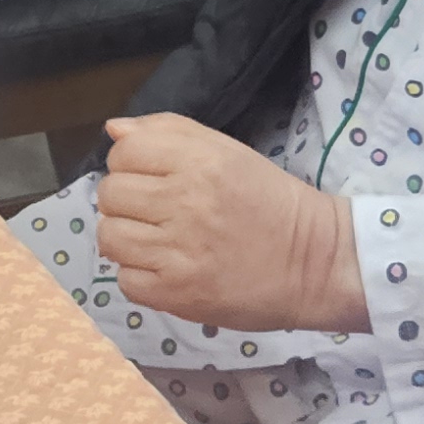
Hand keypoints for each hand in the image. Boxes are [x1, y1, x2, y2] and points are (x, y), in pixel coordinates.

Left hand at [96, 112, 365, 329]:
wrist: (314, 262)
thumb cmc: (267, 201)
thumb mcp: (228, 151)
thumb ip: (169, 132)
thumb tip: (114, 129)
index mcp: (200, 162)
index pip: (122, 152)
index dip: (130, 164)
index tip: (152, 178)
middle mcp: (186, 203)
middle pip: (109, 195)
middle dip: (127, 202)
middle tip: (157, 212)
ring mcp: (179, 252)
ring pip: (109, 238)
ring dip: (127, 239)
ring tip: (157, 242)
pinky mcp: (177, 294)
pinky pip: (125, 281)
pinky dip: (141, 277)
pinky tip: (168, 269)